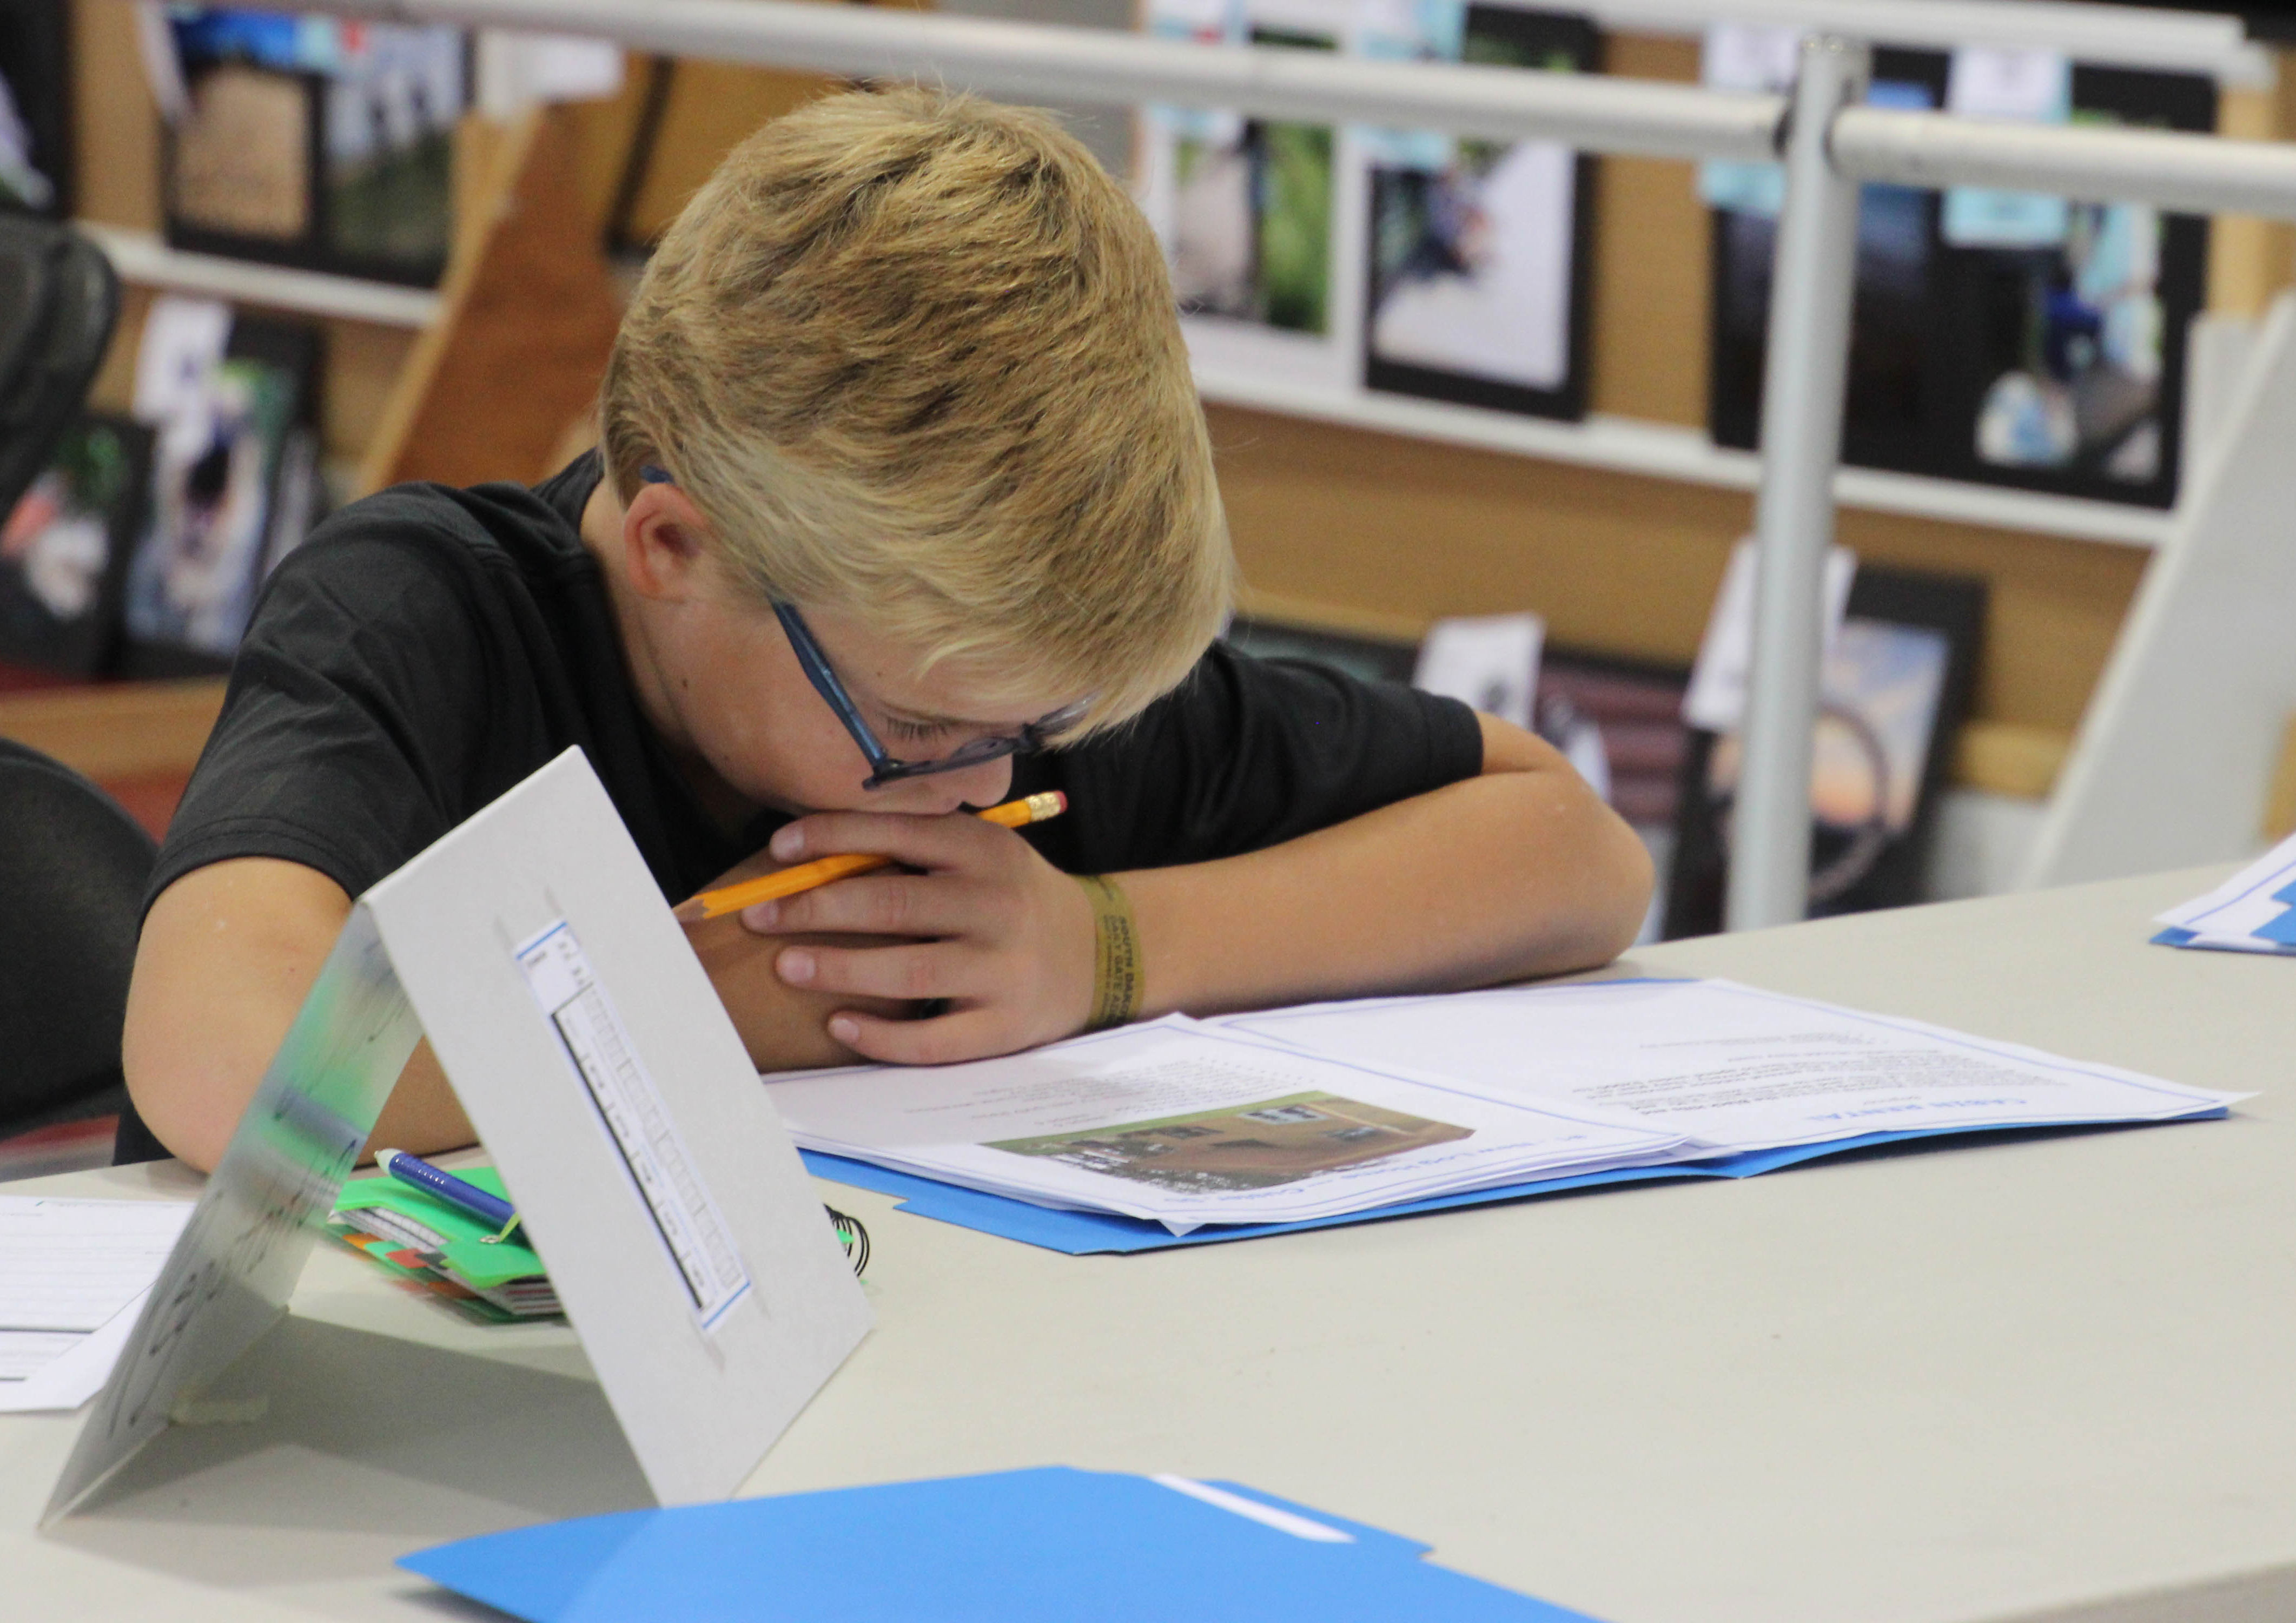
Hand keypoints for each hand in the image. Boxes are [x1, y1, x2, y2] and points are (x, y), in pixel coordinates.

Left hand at [742, 809, 1097, 1063]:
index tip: (778, 849)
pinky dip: (881, 1036)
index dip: (832, 836)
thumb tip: (814, 850)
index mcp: (985, 851)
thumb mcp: (982, 852)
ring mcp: (1002, 970)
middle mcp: (997, 906)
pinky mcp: (1003, 1027)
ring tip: (787, 965)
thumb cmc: (1013, 897)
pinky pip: (932, 1040)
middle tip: (759, 915)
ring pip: (909, 973)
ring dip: (839, 968)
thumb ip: (917, 847)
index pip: (899, 833)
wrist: (1099, 954)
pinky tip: (840, 1025)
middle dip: (816, 908)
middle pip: (894, 903)